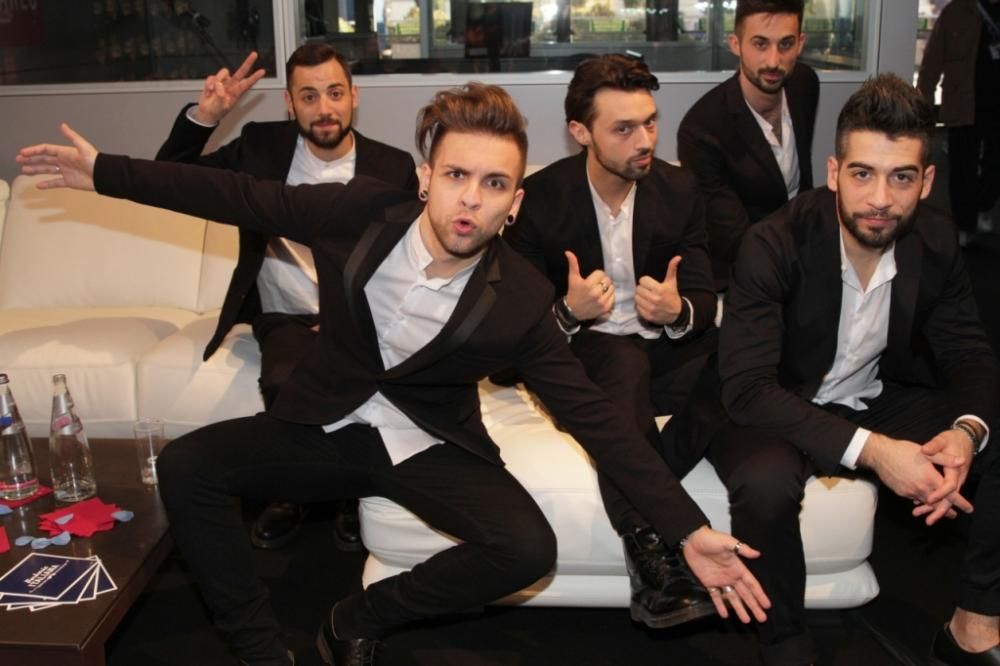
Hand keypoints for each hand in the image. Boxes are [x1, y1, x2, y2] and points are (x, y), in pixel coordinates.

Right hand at [16, 123, 97, 190]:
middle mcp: (64, 161)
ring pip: (47, 170)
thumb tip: (63, 125)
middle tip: (19, 160)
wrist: (104, 176)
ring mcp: (66, 172)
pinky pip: (56, 183)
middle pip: (44, 159)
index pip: (46, 150)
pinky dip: (47, 184)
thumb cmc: (95, 161)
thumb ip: (72, 136)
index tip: (23, 152)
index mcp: (65, 152)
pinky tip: (38, 185)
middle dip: (31, 159)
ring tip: (24, 171)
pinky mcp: (69, 182)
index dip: (34, 150)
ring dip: (36, 170)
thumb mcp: (83, 147)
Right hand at [192, 51, 265, 124]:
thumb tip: (220, 86)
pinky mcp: (214, 81)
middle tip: (255, 54)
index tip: (262, 71)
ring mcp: (223, 82)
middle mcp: (232, 85)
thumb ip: (221, 96)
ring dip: (216, 83)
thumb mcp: (221, 107)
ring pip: (223, 73)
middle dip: (248, 63)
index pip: (247, 83)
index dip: (254, 77)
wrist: (207, 112)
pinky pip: (211, 78)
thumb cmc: (217, 110)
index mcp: (237, 92)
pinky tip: (208, 93)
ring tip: (212, 92)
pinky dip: (208, 85)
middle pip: (241, 71)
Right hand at [564, 250, 613, 320]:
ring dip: (607, 288)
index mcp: (588, 285)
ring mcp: (601, 301)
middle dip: (602, 281)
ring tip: (600, 290)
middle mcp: (595, 293)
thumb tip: (568, 252)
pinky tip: (602, 296)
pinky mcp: (605, 308)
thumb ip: (573, 264)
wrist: (572, 311)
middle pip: (607, 280)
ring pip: (611, 288)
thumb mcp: (572, 278)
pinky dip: (609, 296)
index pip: (601, 273)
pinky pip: (613, 297)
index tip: (592, 279)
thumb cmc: (573, 293)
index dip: (596, 275)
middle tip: (596, 284)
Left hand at [635, 256, 682, 325]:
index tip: (650, 284)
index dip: (645, 281)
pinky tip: (646, 304)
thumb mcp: (672, 282)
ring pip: (636, 298)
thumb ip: (672, 269)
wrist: (676, 314)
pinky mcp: (647, 316)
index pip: (642, 280)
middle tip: (647, 290)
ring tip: (646, 297)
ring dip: (639, 297)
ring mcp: (650, 308)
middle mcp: (654, 299)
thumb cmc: (672, 296)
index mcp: (660, 289)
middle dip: (642, 289)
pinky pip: (637, 307)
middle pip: (638, 289)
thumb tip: (677, 257)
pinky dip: (640, 305)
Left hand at [682, 526, 769, 622]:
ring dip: (740, 609)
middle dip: (754, 606)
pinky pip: (716, 597)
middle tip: (762, 619)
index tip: (767, 605)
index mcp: (738, 567)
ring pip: (732, 598)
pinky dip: (720, 606)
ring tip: (747, 620)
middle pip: (745, 594)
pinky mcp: (708, 583)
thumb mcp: (726, 542)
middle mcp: (731, 576)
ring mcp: (720, 581)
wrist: (691, 540)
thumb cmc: (710, 539)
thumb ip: (741, 548)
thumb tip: (757, 554)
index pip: (752, 584)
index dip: (759, 594)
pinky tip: (725, 615)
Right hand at [858, 432, 972, 520]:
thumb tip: (961, 460)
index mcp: (930, 478)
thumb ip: (945, 459)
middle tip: (953, 515)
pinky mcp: (901, 492)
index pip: (949, 495)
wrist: (879, 455)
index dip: (960, 503)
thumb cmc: (903, 450)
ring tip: (938, 509)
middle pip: (938, 504)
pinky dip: (920, 500)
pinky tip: (921, 498)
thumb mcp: (926, 452)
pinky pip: (914, 499)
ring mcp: (910, 492)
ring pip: (925, 503)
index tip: (968, 509)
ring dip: (933, 507)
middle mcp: (921, 488)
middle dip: (946, 510)